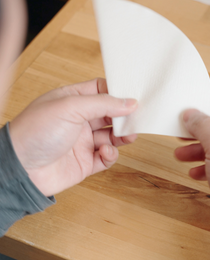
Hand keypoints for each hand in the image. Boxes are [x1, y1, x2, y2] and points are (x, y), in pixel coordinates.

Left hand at [9, 78, 136, 195]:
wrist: (20, 169)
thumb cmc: (35, 133)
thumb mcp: (70, 107)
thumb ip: (103, 103)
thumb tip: (130, 103)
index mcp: (70, 100)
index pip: (100, 90)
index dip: (117, 92)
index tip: (134, 95)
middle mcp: (77, 120)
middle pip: (110, 113)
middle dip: (125, 115)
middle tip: (138, 117)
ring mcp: (81, 141)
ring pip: (112, 136)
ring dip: (123, 135)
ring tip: (129, 136)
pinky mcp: (85, 162)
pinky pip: (107, 157)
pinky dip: (111, 155)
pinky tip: (105, 151)